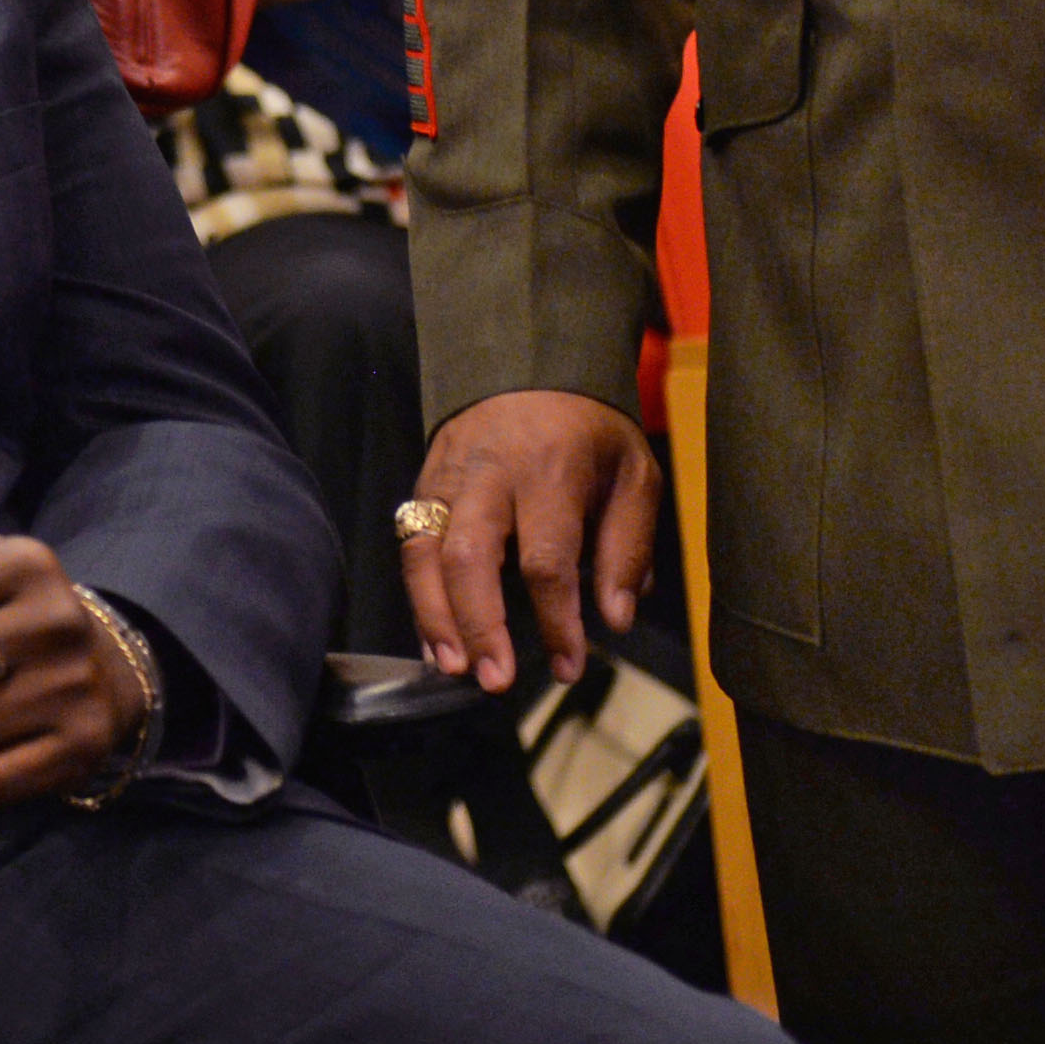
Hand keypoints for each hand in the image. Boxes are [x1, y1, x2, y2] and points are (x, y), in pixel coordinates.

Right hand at [400, 388, 661, 693]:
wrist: (530, 364)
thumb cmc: (590, 431)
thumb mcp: (634, 474)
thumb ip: (629, 546)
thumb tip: (615, 619)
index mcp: (551, 469)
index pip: (547, 558)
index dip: (556, 620)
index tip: (569, 666)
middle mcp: (490, 474)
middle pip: (469, 555)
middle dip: (479, 623)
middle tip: (494, 680)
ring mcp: (448, 477)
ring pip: (425, 551)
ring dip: (436, 616)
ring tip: (454, 668)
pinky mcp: (423, 484)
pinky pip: (410, 545)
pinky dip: (419, 598)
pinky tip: (435, 641)